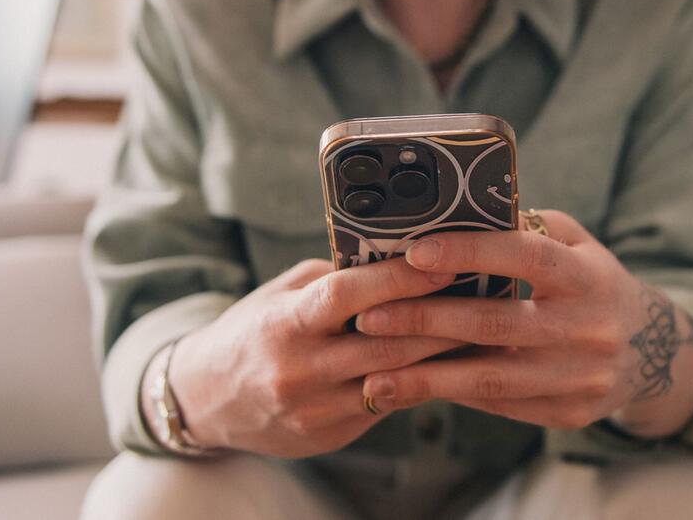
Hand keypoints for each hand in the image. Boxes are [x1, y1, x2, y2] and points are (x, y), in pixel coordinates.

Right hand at [153, 258, 461, 457]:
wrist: (206, 399)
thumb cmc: (253, 332)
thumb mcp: (281, 295)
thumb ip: (332, 280)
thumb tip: (395, 258)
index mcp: (283, 323)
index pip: (347, 296)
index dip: (399, 278)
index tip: (446, 261)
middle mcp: (299, 369)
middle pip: (385, 344)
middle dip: (441, 320)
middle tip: (486, 299)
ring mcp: (314, 408)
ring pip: (394, 380)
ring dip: (443, 356)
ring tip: (483, 332)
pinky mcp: (328, 435)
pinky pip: (385, 406)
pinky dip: (419, 383)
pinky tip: (449, 365)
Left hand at [355, 211, 692, 436]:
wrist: (648, 350)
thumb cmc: (590, 283)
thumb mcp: (575, 244)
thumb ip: (526, 230)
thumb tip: (455, 214)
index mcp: (588, 276)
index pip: (526, 257)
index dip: (470, 251)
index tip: (414, 252)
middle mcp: (589, 328)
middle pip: (498, 325)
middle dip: (427, 321)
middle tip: (370, 318)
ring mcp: (581, 377)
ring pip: (493, 380)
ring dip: (428, 376)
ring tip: (375, 372)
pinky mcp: (569, 413)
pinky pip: (501, 406)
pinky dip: (453, 395)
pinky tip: (413, 388)